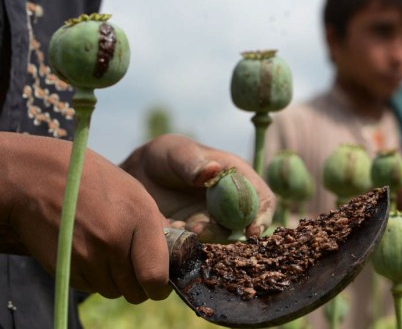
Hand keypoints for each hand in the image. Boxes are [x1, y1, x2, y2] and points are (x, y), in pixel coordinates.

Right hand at [0, 132, 170, 302]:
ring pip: (114, 292)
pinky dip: (95, 277)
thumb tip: (172, 258)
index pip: (156, 277)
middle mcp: (114, 241)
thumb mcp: (136, 194)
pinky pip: (91, 287)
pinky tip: (90, 252)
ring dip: (117, 281)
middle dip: (140, 285)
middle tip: (135, 268)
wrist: (42, 179)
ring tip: (110, 253)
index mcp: (140, 219)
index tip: (160, 282)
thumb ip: (156, 227)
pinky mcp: (66, 267)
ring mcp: (87, 256)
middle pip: (136, 291)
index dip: (160, 286)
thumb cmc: (96, 182)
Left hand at [120, 134, 274, 242]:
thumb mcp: (176, 152)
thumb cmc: (165, 156)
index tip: (251, 229)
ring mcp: (215, 223)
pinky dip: (185, 246)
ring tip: (177, 227)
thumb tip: (213, 170)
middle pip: (244, 227)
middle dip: (226, 233)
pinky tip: (167, 231)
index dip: (262, 216)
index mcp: (238, 178)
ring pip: (220, 241)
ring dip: (202, 240)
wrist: (138, 176)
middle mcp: (232, 204)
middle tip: (198, 230)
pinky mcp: (196, 238)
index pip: (263, 200)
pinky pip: (198, 249)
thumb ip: (192, 162)